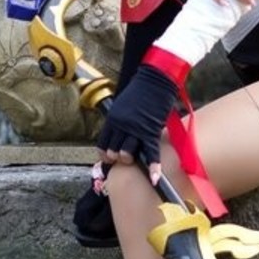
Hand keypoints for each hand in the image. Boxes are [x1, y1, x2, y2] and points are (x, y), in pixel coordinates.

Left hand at [97, 65, 179, 180]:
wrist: (156, 80)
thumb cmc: (141, 90)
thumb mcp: (123, 105)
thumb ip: (120, 121)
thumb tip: (120, 135)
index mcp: (113, 118)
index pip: (103, 143)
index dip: (104, 154)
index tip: (109, 158)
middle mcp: (121, 125)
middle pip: (113, 151)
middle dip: (118, 158)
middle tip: (125, 157)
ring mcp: (135, 129)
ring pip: (127, 154)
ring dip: (129, 160)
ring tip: (135, 159)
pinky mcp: (151, 131)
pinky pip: (150, 153)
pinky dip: (153, 167)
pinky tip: (154, 178)